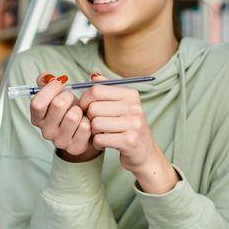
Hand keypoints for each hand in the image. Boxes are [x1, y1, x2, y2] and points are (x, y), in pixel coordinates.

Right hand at [28, 73, 100, 162]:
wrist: (85, 130)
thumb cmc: (69, 108)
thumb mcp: (56, 94)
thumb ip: (47, 83)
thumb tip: (47, 77)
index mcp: (37, 118)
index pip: (37, 103)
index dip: (50, 89)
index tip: (61, 82)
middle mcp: (45, 132)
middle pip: (58, 105)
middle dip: (69, 97)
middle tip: (72, 100)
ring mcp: (60, 142)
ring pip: (73, 116)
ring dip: (80, 110)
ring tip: (80, 112)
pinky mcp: (75, 148)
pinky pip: (85, 127)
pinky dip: (89, 121)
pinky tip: (87, 122)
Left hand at [79, 73, 177, 191]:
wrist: (144, 154)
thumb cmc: (128, 128)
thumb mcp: (121, 106)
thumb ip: (107, 90)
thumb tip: (93, 75)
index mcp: (131, 95)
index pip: (96, 90)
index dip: (84, 100)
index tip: (86, 109)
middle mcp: (134, 107)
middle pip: (93, 108)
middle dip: (88, 118)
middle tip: (95, 125)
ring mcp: (134, 124)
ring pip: (95, 124)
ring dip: (93, 132)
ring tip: (101, 134)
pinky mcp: (129, 141)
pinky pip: (99, 139)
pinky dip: (97, 143)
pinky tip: (104, 144)